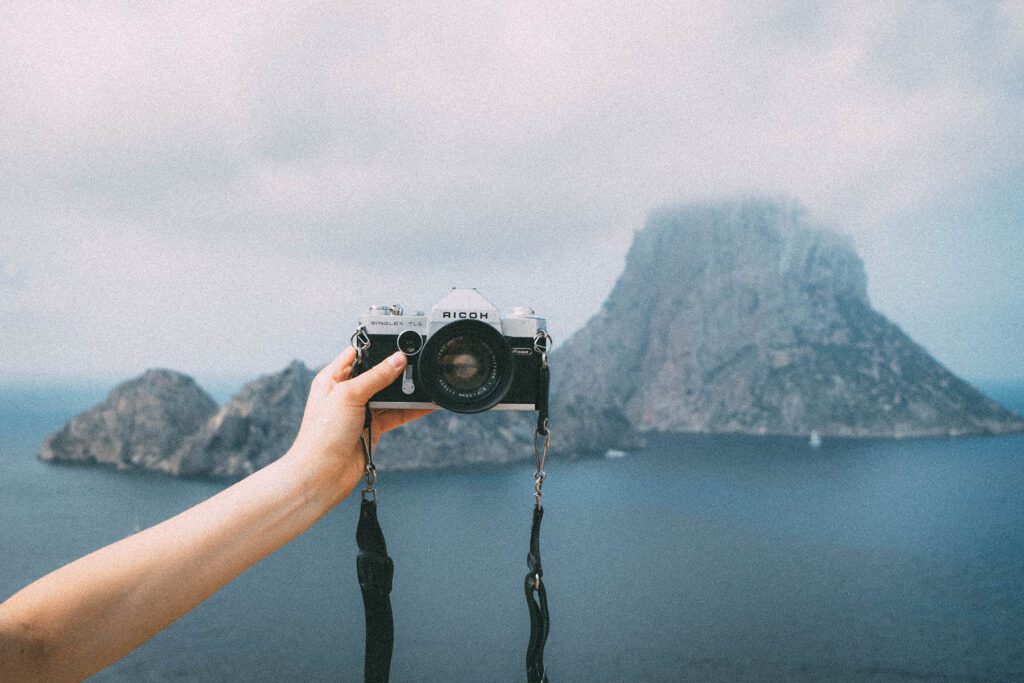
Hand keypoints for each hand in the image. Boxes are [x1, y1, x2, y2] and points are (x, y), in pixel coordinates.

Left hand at [292, 347, 432, 495]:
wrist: (322, 475)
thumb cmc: (322, 436)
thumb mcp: (349, 396)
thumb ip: (376, 376)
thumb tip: (397, 359)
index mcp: (333, 377)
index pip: (358, 353)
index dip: (377, 347)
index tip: (398, 340)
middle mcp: (347, 392)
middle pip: (377, 373)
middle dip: (396, 370)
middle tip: (417, 363)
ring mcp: (361, 410)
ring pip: (389, 394)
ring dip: (406, 391)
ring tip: (426, 382)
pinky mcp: (373, 427)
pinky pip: (396, 414)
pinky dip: (411, 409)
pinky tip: (426, 403)